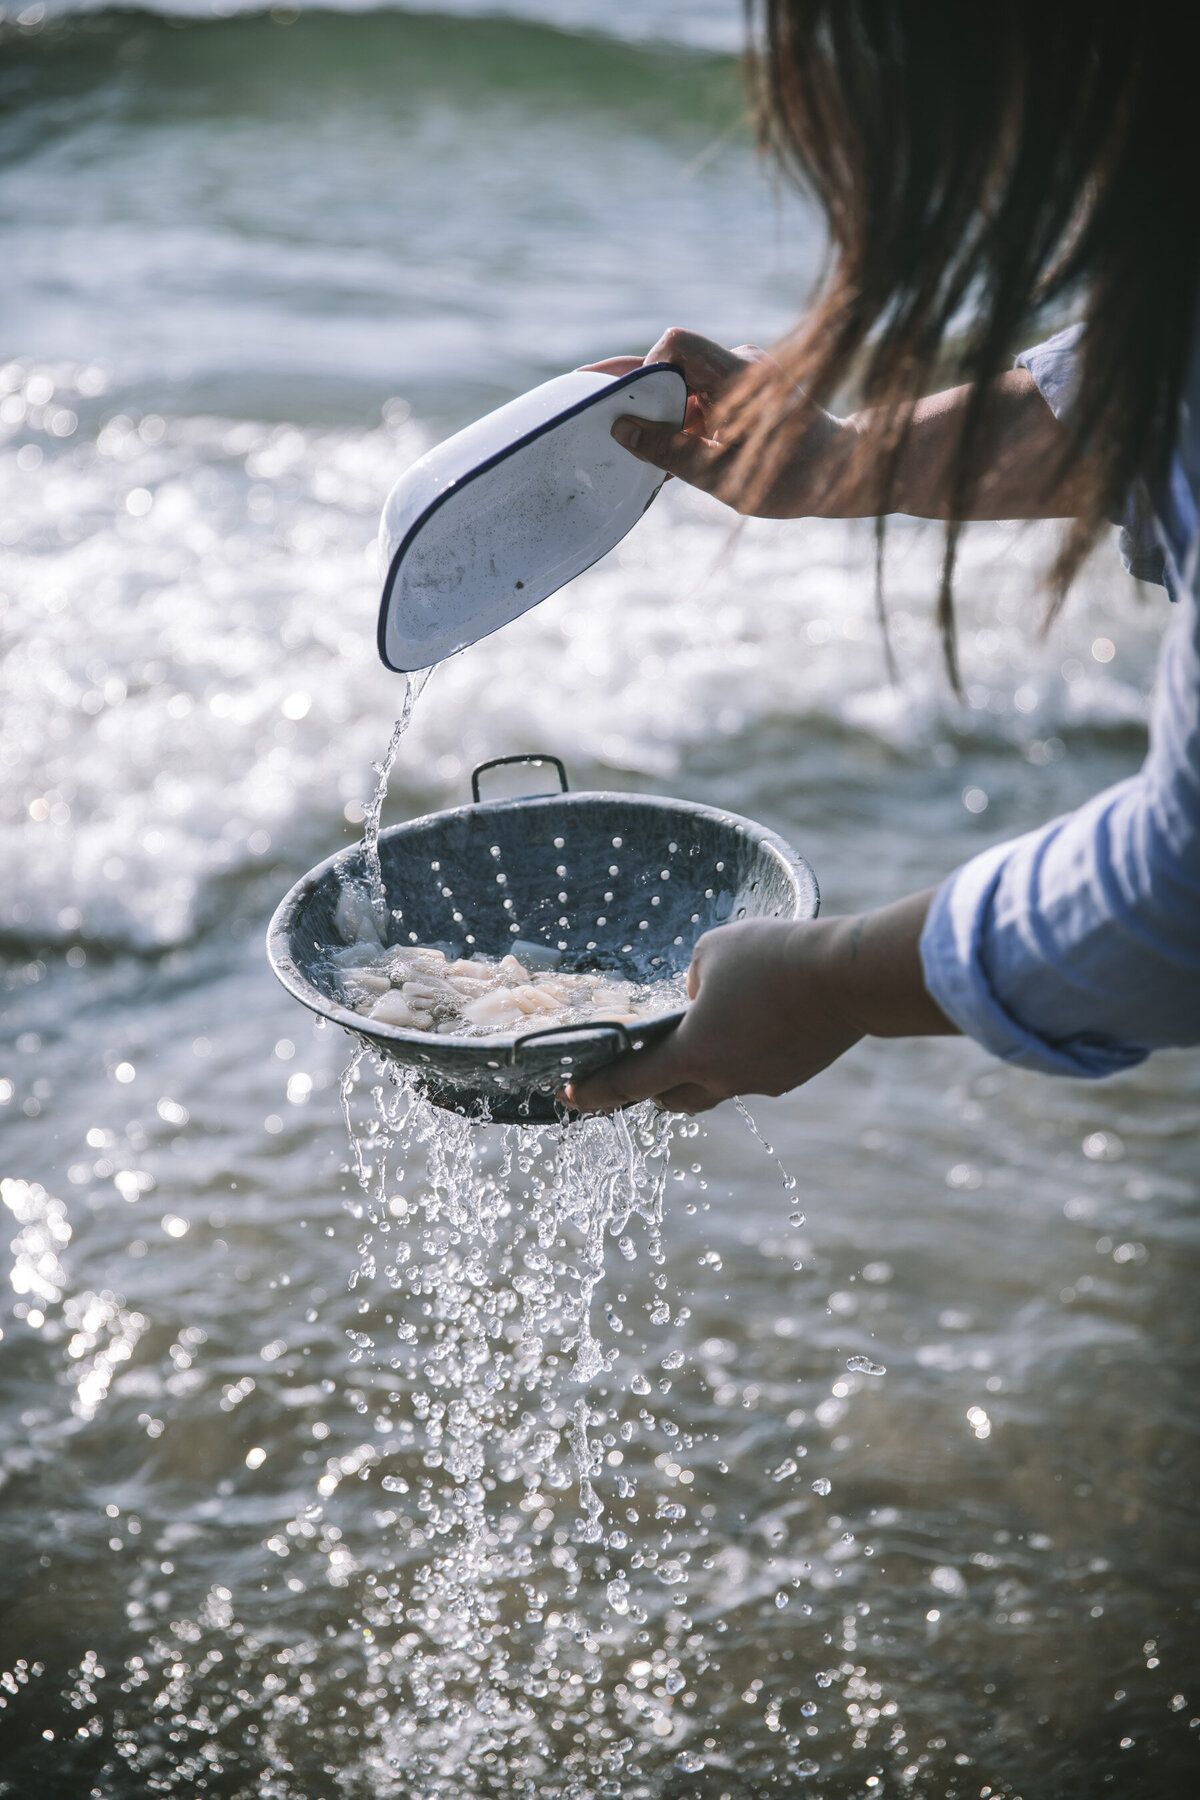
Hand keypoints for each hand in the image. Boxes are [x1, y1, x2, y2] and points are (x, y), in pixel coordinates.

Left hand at [561, 892, 955, 1114]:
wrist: (848, 978)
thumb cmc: (774, 956)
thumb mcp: (714, 949)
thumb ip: (692, 979)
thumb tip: (697, 1000)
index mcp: (693, 1053)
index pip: (628, 1083)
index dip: (595, 1092)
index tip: (569, 1097)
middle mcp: (724, 1080)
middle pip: (669, 1099)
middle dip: (648, 1087)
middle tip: (638, 1067)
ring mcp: (760, 1083)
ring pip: (714, 1089)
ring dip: (697, 1074)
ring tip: (699, 1042)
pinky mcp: (791, 1076)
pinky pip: (751, 1074)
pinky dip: (740, 1058)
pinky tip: (751, 1027)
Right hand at [582, 327, 853, 517]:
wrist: (847, 475)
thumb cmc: (792, 478)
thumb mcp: (722, 474)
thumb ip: (669, 450)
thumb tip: (620, 429)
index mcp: (736, 373)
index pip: (674, 344)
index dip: (645, 370)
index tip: (630, 409)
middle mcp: (740, 363)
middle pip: (673, 362)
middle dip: (638, 391)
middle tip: (600, 414)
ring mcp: (745, 376)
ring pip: (685, 383)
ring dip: (663, 412)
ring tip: (642, 447)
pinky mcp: (748, 393)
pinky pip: (703, 397)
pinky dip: (683, 420)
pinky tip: (671, 452)